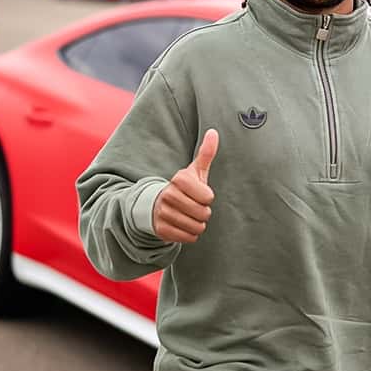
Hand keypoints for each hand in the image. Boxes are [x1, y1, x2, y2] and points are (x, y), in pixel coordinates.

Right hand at [152, 128, 218, 243]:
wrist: (156, 205)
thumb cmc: (183, 188)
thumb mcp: (194, 171)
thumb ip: (205, 153)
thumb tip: (214, 132)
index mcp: (179, 179)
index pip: (207, 196)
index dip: (207, 197)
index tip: (199, 194)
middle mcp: (168, 195)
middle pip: (203, 213)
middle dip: (203, 213)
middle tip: (193, 207)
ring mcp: (163, 213)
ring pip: (197, 227)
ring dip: (197, 224)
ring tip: (188, 216)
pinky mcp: (161, 230)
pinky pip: (188, 238)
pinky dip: (189, 235)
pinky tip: (182, 225)